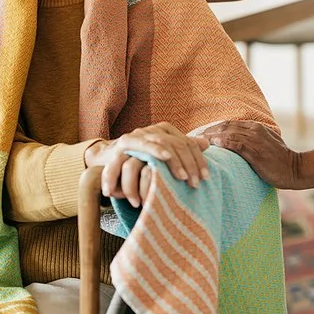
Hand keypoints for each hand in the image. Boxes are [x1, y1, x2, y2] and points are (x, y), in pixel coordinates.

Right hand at [84, 122, 209, 204]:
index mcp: (165, 131)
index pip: (187, 143)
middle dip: (188, 164)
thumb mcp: (162, 158)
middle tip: (195, 183)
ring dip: (173, 163)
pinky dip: (152, 152)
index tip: (206, 178)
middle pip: (177, 144)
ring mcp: (139, 134)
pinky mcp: (124, 142)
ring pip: (162, 144)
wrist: (107, 159)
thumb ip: (182, 150)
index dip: (198, 160)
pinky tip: (160, 163)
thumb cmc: (138, 161)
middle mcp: (153, 130)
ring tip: (182, 179)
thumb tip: (206, 143)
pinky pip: (140, 146)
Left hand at [201, 121, 302, 188]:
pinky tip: (213, 144)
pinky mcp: (255, 151)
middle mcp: (254, 129)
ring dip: (211, 136)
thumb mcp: (266, 144)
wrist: (296, 169)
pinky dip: (223, 142)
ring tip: (197, 142)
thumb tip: (233, 146)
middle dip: (207, 131)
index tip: (200, 135)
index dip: (213, 128)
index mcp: (255, 127)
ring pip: (227, 133)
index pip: (228, 124)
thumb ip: (250, 141)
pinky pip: (235, 143)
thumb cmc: (280, 160)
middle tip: (193, 138)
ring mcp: (255, 139)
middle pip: (224, 126)